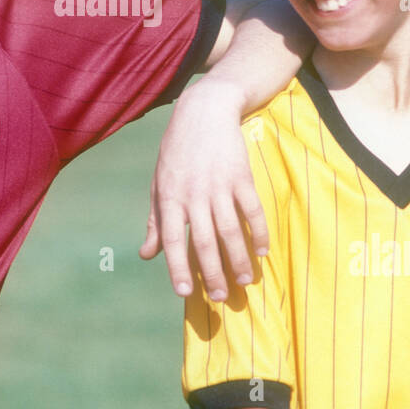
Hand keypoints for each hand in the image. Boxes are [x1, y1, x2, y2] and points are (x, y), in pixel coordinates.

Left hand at [139, 79, 268, 300]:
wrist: (204, 110)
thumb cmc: (177, 150)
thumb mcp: (159, 182)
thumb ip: (155, 220)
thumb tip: (146, 254)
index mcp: (170, 197)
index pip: (173, 239)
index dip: (178, 267)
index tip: (185, 293)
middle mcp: (194, 194)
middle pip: (205, 242)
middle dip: (213, 273)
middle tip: (221, 297)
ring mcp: (219, 185)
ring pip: (230, 230)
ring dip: (239, 259)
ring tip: (245, 281)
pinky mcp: (241, 176)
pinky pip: (252, 210)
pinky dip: (258, 232)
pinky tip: (262, 251)